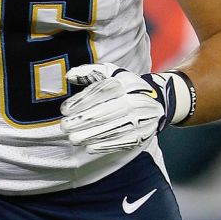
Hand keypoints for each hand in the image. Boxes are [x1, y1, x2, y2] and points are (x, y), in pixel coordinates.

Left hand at [60, 63, 179, 153]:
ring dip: (90, 136)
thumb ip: (89, 72)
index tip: (64, 110)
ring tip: (73, 138)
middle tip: (64, 127)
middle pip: (105, 112)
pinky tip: (90, 147)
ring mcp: (140, 119)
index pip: (101, 92)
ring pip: (112, 129)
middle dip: (82, 121)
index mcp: (126, 83)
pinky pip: (122, 142)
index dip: (81, 102)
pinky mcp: (142, 134)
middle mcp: (134, 100)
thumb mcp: (110, 73)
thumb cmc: (126, 87)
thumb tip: (69, 76)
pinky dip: (105, 146)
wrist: (156, 101)